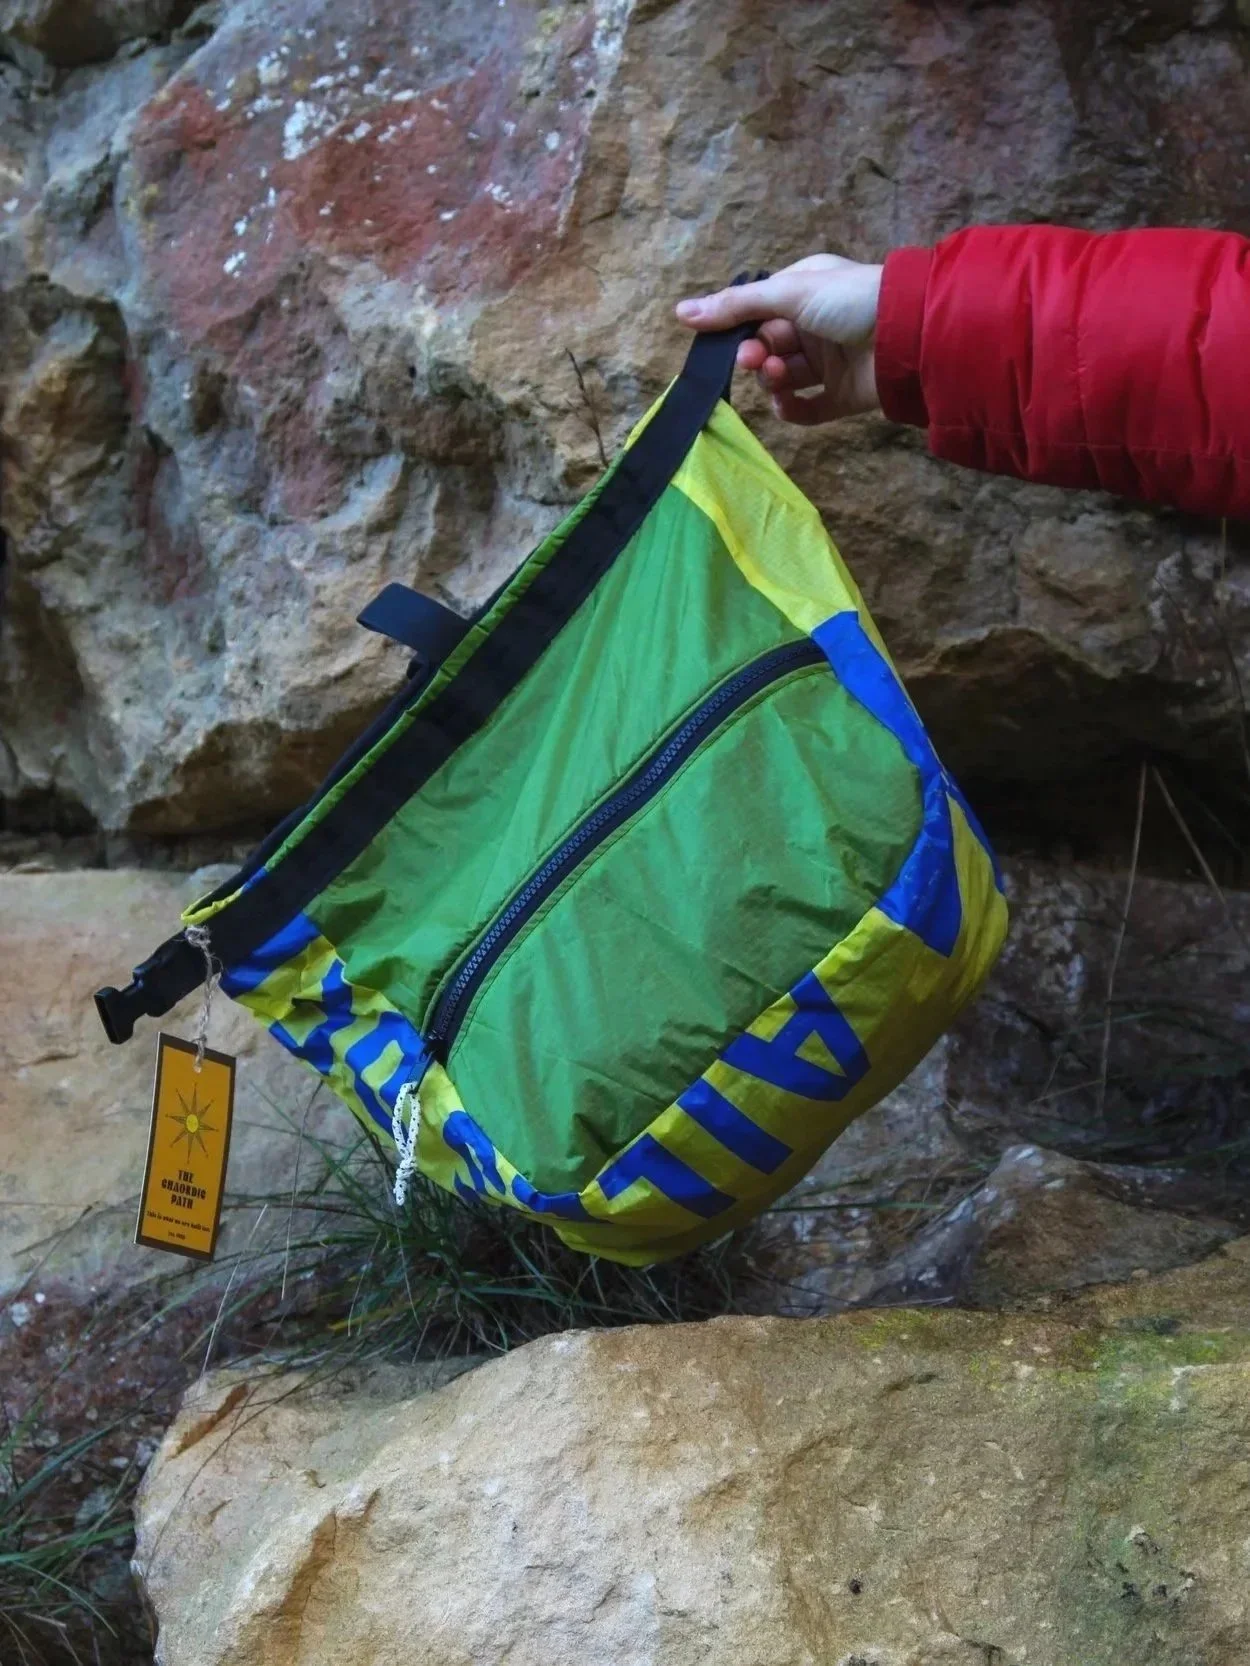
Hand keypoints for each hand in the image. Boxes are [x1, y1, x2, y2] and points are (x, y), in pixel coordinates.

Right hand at [675, 255, 882, 423]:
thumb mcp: (788, 293)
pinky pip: (807, 408)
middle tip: (753, 360)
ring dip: (772, 380)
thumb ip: (736, 306)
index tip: (727, 342)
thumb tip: (680, 312)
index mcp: (805, 291)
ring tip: (776, 375)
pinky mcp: (843, 395)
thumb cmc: (850, 299)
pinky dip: (792, 409)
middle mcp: (816, 325)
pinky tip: (785, 405)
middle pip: (768, 346)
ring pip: (785, 377)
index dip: (740, 329)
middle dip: (756, 355)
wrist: (910, 334)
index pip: (759, 312)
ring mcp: (830, 362)